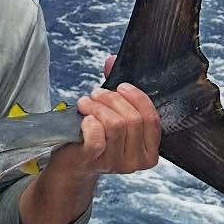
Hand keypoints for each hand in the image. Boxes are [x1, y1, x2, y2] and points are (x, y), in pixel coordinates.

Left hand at [51, 54, 160, 178]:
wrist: (71, 162)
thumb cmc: (95, 136)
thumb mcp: (112, 114)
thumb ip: (118, 89)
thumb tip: (112, 60)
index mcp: (149, 150)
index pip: (152, 119)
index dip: (137, 98)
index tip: (121, 87)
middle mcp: (136, 161)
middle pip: (132, 119)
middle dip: (112, 99)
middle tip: (97, 94)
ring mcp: (115, 164)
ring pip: (115, 124)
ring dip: (97, 107)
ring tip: (86, 103)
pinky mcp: (93, 161)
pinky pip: (97, 137)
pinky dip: (90, 122)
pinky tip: (84, 118)